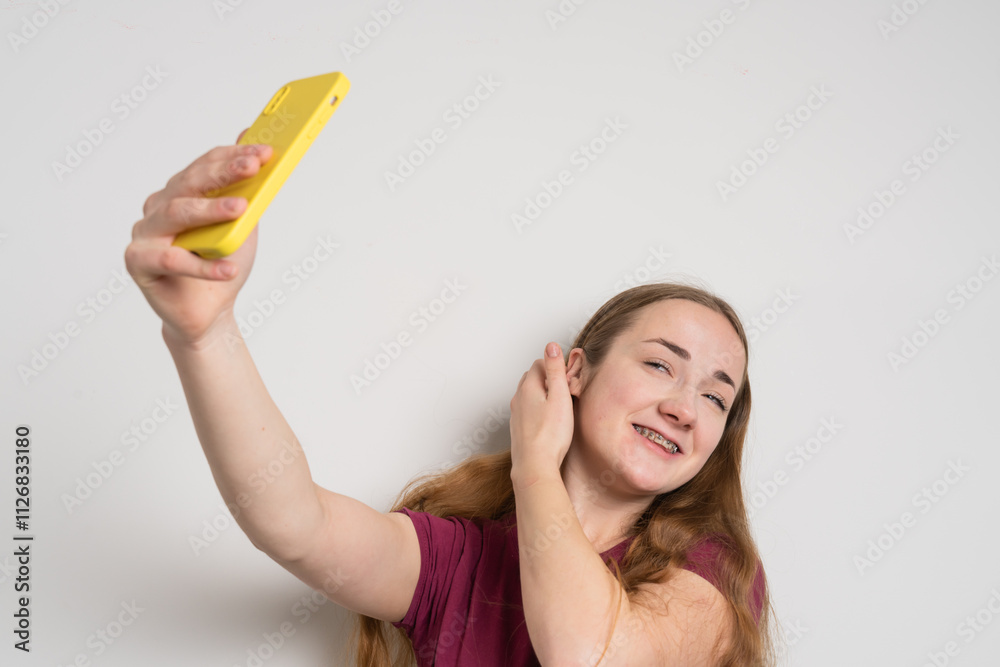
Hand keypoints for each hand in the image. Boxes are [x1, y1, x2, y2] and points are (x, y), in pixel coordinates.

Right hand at [124, 129, 272, 346]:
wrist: (209, 311)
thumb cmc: (221, 263)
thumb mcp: (242, 226)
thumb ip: (247, 193)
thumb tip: (260, 150)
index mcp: (181, 193)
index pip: (204, 166)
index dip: (233, 156)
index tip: (263, 153)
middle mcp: (160, 207)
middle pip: (189, 184)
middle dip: (223, 173)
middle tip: (252, 168)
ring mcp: (146, 233)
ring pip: (177, 214)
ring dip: (211, 210)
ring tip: (241, 209)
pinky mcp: (138, 262)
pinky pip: (171, 259)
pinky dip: (203, 265)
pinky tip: (229, 267)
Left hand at [509, 342, 574, 484]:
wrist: (534, 466)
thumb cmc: (551, 434)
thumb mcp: (560, 397)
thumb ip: (556, 370)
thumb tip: (551, 346)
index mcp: (528, 387)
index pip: (540, 363)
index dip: (556, 367)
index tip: (569, 378)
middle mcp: (518, 398)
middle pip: (533, 378)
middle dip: (548, 379)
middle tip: (566, 391)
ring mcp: (516, 414)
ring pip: (529, 395)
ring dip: (542, 395)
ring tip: (559, 407)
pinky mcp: (518, 428)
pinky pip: (527, 410)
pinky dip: (537, 409)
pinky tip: (548, 422)